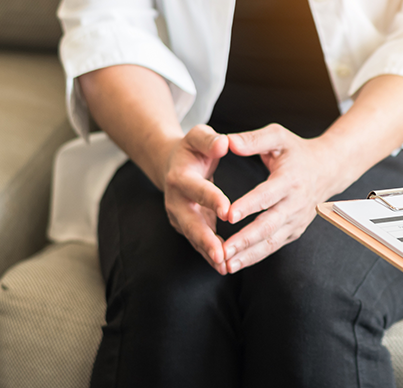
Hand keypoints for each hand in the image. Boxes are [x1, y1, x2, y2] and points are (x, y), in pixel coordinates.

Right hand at [161, 125, 231, 273]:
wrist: (174, 164)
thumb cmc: (193, 149)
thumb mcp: (199, 136)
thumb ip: (210, 139)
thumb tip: (223, 143)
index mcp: (181, 177)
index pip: (197, 189)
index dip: (211, 199)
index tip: (227, 210)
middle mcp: (176, 200)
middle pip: (189, 222)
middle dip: (205, 238)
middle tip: (221, 253)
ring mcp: (179, 216)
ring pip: (193, 237)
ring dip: (208, 252)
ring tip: (225, 266)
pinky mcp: (187, 226)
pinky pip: (198, 243)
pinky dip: (210, 255)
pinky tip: (225, 266)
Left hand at [221, 124, 343, 272]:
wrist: (327, 169)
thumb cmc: (297, 152)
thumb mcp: (278, 137)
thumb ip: (252, 139)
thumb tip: (227, 142)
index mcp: (290, 179)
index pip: (267, 195)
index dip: (248, 205)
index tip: (228, 215)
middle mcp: (295, 203)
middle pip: (269, 225)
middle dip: (245, 240)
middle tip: (222, 250)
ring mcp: (296, 220)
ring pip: (271, 241)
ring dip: (248, 255)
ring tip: (226, 265)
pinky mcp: (294, 231)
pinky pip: (273, 246)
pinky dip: (254, 256)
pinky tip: (236, 263)